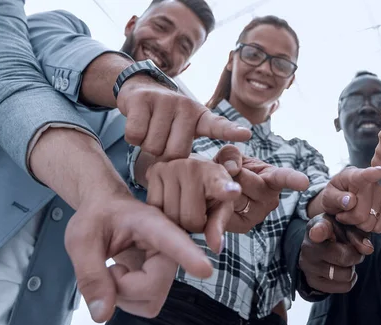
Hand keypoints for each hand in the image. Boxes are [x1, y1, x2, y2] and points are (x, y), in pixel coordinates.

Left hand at [65, 192, 212, 322]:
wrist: (107, 212)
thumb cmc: (97, 218)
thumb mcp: (81, 240)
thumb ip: (91, 275)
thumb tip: (103, 315)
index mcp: (152, 225)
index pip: (174, 242)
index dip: (189, 256)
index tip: (205, 269)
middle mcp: (169, 246)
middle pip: (155, 285)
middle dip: (122, 287)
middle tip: (108, 268)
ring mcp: (168, 266)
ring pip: (152, 301)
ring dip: (124, 296)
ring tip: (113, 272)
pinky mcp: (163, 280)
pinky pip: (148, 306)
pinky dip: (128, 300)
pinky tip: (121, 278)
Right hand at [118, 75, 251, 158]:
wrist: (140, 89)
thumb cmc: (167, 122)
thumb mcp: (186, 132)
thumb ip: (193, 153)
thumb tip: (197, 179)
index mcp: (201, 117)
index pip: (218, 126)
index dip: (231, 131)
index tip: (246, 134)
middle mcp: (186, 106)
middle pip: (175, 153)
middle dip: (165, 156)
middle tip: (164, 141)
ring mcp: (165, 101)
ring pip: (153, 146)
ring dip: (147, 146)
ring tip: (151, 131)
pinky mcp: (142, 100)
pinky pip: (135, 136)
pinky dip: (134, 138)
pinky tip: (139, 126)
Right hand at [145, 145, 242, 251]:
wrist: (189, 168)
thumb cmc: (209, 191)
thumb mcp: (220, 207)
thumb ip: (219, 226)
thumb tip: (216, 248)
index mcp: (216, 176)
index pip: (221, 186)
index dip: (226, 190)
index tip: (234, 192)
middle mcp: (193, 167)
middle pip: (189, 220)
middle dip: (193, 225)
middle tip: (196, 212)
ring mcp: (172, 167)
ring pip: (170, 217)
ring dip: (176, 220)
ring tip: (183, 205)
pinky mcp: (155, 170)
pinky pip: (154, 207)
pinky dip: (161, 212)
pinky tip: (170, 202)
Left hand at [217, 155, 309, 232]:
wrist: (213, 192)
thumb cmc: (225, 171)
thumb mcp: (228, 156)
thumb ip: (230, 155)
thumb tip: (233, 169)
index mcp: (273, 178)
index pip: (284, 177)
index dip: (293, 179)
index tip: (303, 182)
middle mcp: (271, 199)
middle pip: (249, 183)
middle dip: (232, 175)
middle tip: (226, 175)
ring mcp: (259, 215)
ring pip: (236, 198)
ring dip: (223, 191)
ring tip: (222, 189)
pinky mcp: (244, 226)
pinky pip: (228, 213)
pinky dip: (219, 206)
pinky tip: (219, 208)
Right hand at [299, 214, 372, 292]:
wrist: (318, 246)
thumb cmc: (335, 233)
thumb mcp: (347, 226)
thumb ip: (358, 234)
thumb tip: (368, 249)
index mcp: (317, 226)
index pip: (318, 230)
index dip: (320, 231)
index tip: (317, 232)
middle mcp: (309, 247)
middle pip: (345, 258)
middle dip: (355, 255)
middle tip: (351, 251)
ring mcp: (308, 266)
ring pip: (346, 275)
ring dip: (351, 268)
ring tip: (344, 260)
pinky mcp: (313, 282)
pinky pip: (345, 287)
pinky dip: (349, 280)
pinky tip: (342, 270)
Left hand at [321, 166, 380, 232]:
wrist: (342, 200)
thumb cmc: (334, 195)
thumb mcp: (327, 196)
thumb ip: (336, 198)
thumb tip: (350, 201)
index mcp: (354, 176)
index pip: (365, 175)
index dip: (373, 174)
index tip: (380, 171)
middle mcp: (373, 183)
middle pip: (362, 213)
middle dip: (350, 218)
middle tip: (344, 212)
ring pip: (370, 222)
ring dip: (359, 223)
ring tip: (352, 213)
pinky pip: (379, 226)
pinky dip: (369, 227)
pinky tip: (363, 218)